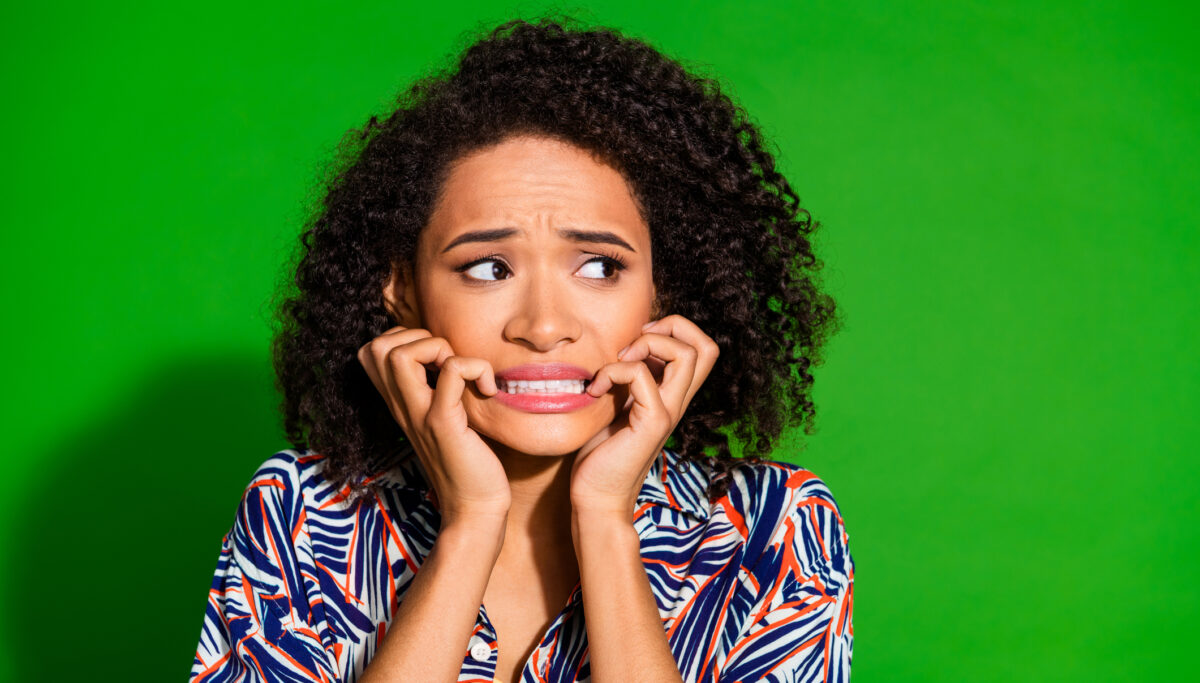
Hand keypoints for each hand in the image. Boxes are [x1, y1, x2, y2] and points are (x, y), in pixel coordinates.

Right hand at [357, 326, 509, 528]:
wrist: (475, 509)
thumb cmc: (468, 462)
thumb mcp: (444, 418)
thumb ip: (437, 389)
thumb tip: (453, 357)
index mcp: (400, 404)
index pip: (371, 351)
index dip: (405, 339)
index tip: (438, 360)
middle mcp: (401, 407)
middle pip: (376, 346)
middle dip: (417, 337)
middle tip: (448, 363)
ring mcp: (418, 415)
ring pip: (399, 354)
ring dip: (439, 348)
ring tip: (463, 373)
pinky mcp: (443, 424)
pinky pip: (451, 371)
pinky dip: (475, 367)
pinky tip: (487, 390)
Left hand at [568, 315, 719, 517]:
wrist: (595, 497)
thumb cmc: (600, 454)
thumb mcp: (616, 405)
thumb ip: (626, 380)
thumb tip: (618, 348)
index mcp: (671, 395)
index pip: (701, 349)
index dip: (674, 330)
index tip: (635, 343)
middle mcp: (677, 402)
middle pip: (706, 346)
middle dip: (671, 326)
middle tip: (633, 346)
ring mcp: (669, 412)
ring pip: (687, 354)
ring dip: (647, 344)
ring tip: (618, 363)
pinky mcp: (652, 423)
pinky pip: (642, 375)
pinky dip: (613, 370)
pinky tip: (596, 389)